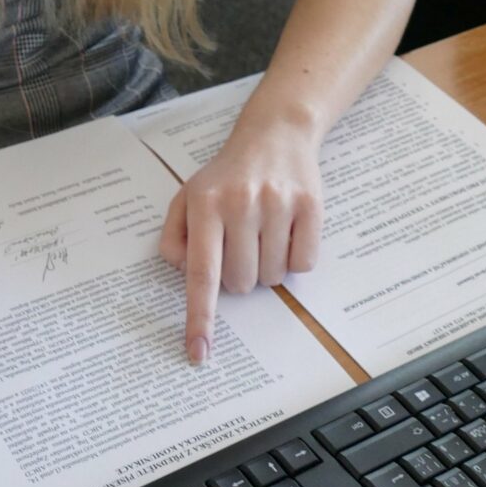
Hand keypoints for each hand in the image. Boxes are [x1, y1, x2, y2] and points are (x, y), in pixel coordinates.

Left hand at [158, 115, 323, 361]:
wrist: (275, 134)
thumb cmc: (226, 176)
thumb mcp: (187, 197)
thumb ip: (175, 238)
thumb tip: (184, 274)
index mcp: (205, 205)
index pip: (200, 274)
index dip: (200, 317)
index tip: (198, 352)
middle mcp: (240, 204)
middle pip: (240, 283)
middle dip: (238, 276)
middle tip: (240, 244)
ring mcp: (278, 204)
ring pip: (272, 277)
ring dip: (266, 268)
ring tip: (262, 233)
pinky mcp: (310, 206)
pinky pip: (303, 264)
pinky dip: (294, 259)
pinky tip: (286, 231)